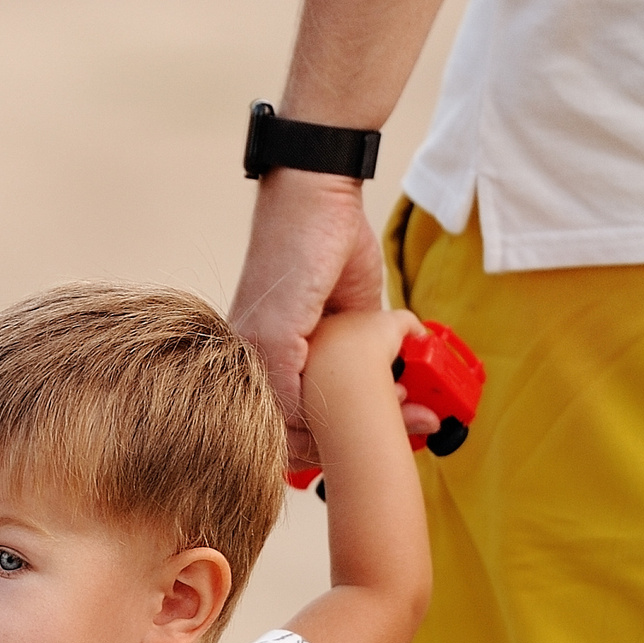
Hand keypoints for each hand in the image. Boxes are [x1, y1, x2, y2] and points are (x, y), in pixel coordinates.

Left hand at [230, 169, 434, 463]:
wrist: (316, 193)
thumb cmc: (329, 242)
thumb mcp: (351, 310)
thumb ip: (359, 348)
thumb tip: (388, 378)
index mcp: (262, 353)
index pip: (280, 421)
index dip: (322, 442)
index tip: (369, 442)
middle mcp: (248, 355)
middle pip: (279, 432)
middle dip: (336, 448)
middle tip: (395, 435)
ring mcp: (254, 348)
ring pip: (284, 423)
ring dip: (342, 433)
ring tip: (395, 419)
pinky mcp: (270, 335)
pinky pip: (289, 399)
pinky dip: (327, 415)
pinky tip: (365, 412)